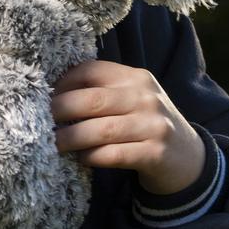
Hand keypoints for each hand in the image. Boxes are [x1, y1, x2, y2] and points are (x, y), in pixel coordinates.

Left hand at [51, 60, 204, 194]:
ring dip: (70, 138)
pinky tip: (82, 158)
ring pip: (100, 130)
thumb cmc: (145, 124)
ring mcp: (153, 125)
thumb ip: (101, 91)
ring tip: (54, 143)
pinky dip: (91, 157)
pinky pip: (113, 154)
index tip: (44, 96)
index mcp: (135, 78)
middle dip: (59, 110)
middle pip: (92, 100)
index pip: (91, 70)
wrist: (188, 157)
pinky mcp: (155, 153)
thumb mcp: (131, 98)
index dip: (62, 82)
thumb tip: (52, 93)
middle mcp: (146, 98)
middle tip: (40, 121)